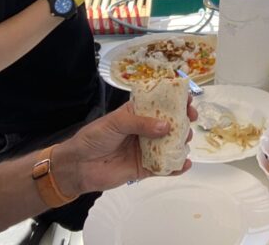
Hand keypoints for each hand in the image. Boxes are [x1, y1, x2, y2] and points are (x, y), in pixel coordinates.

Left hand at [52, 97, 196, 196]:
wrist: (78, 166)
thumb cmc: (94, 138)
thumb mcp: (116, 122)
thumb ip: (141, 123)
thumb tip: (167, 126)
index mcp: (137, 114)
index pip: (159, 105)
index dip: (175, 101)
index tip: (188, 100)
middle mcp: (144, 131)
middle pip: (170, 124)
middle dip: (183, 121)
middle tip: (191, 120)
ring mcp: (146, 150)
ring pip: (169, 145)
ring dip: (181, 142)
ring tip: (185, 140)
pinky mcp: (144, 169)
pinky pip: (163, 167)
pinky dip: (176, 166)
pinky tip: (185, 164)